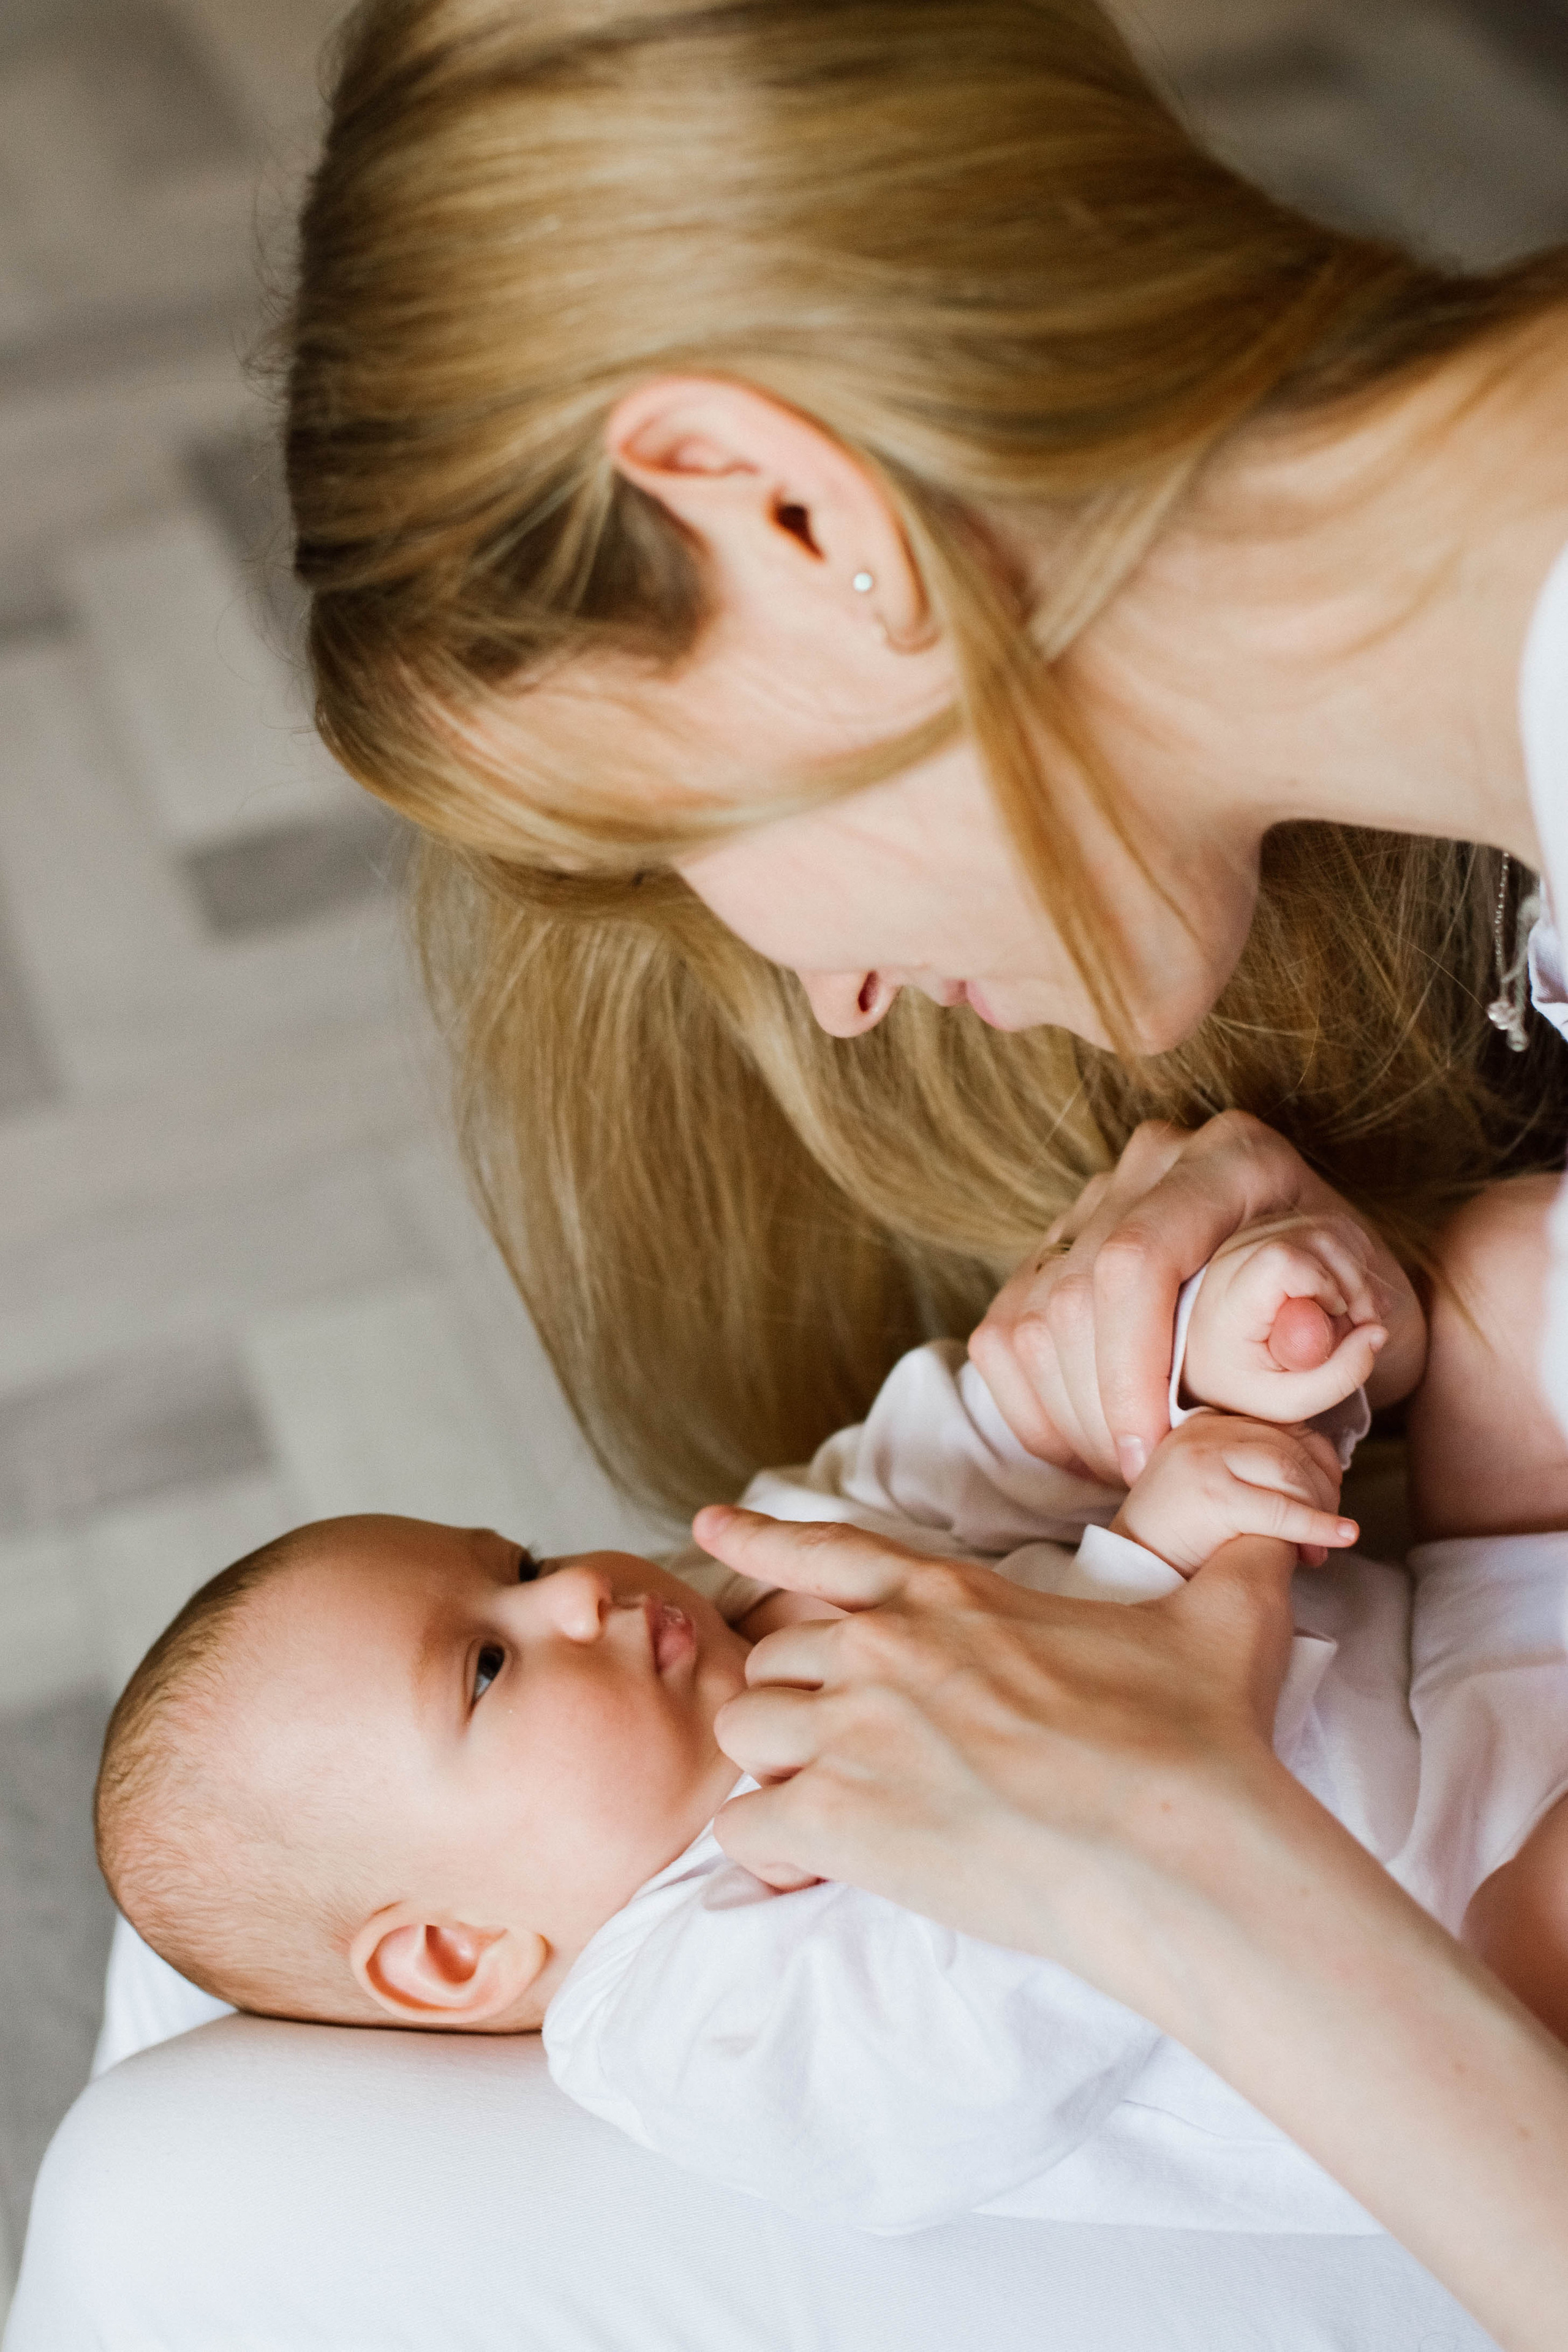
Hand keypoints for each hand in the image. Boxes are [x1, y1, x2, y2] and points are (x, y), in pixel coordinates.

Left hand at [692, 1502, 1297, 1976]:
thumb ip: (1240, 1555)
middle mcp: (885, 1651)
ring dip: (780, 1771)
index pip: (829, 1548)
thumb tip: (1296, 1523)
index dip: (761, 1537)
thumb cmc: (1201, 1732)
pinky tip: (813, 1872)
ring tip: (838, 1811)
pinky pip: (745, 1830)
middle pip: (779, 1657)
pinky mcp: (840, 1822)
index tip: (706, 1525)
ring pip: (750, 1733)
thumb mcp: (1228, 1614)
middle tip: (858, 1756)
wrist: (1182, 1843)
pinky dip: (768, 1856)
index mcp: (952, 1598)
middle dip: (804, 1703)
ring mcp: (855, 1733)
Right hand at [969, 1114, 1425, 1483]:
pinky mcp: (1052, 1248)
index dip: (1130, 1368)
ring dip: (1068, 1418)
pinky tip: (1089, 1444)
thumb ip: (1337, 1331)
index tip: (1150, 1453)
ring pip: (1030, 1323)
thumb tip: (1295, 1341)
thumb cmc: (1354, 1311)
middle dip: (1101, 1412)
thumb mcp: (1379, 1318)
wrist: (1331, 1287)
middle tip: (1146, 1478)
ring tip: (1125, 1467)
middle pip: (1073, 1298)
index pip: (1138, 1257)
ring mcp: (1092, 1202)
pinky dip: (1037, 1409)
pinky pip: (1006, 1337)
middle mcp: (1151, 1165)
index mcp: (1234, 1160)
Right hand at [1110, 1412, 1355, 1573]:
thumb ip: (1261, 1474)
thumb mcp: (1221, 1490)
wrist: (1131, 1572)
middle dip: (1324, 1495)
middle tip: (1327, 1539)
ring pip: (1292, 1472)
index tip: (1329, 1506)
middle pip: (1294, 1448)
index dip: (1321, 1467)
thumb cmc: (1180, 1541)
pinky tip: (1337, 1540)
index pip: (1288, 1429)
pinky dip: (1317, 1527)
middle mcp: (1204, 1429)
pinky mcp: (1211, 1491)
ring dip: (1320, 1513)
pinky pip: (1283, 1508)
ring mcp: (1204, 1456)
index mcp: (1208, 1422)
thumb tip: (1331, 1487)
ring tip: (1316, 1553)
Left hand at [1181, 1213, 1397, 1421]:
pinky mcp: (1267, 1230)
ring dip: (1357, 1268)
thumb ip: (1339, 1376)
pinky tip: (1347, 1293)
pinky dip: (1349, 1256)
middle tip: (1363, 1321)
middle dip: (1354, 1280)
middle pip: (1314, 1237)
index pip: (1282, 1259)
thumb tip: (1379, 1332)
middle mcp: (1233, 1257)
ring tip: (1356, 1312)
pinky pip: (1323, 1226)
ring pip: (1326, 1228)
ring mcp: (1248, 1237)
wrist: (1210, 1361)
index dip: (1323, 1282)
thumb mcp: (1291, 1402)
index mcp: (1230, 1300)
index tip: (1337, 1316)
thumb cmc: (1247, 1385)